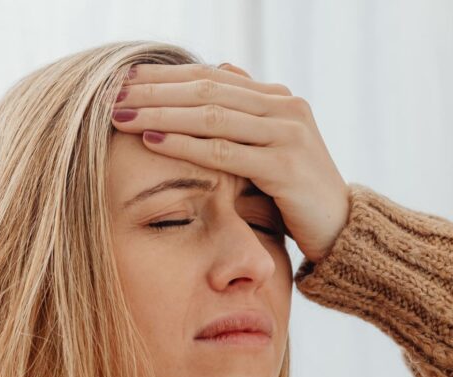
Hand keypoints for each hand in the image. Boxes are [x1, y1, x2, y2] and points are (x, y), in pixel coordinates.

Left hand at [112, 62, 349, 262]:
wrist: (341, 232)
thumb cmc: (298, 195)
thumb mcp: (272, 148)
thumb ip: (249, 112)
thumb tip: (221, 69)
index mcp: (279, 99)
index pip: (211, 76)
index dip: (165, 76)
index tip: (122, 81)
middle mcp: (286, 108)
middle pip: (206, 90)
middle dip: (155, 91)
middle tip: (110, 94)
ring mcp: (288, 135)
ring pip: (211, 116)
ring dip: (161, 113)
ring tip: (121, 116)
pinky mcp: (286, 167)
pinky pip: (225, 151)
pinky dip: (185, 145)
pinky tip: (153, 142)